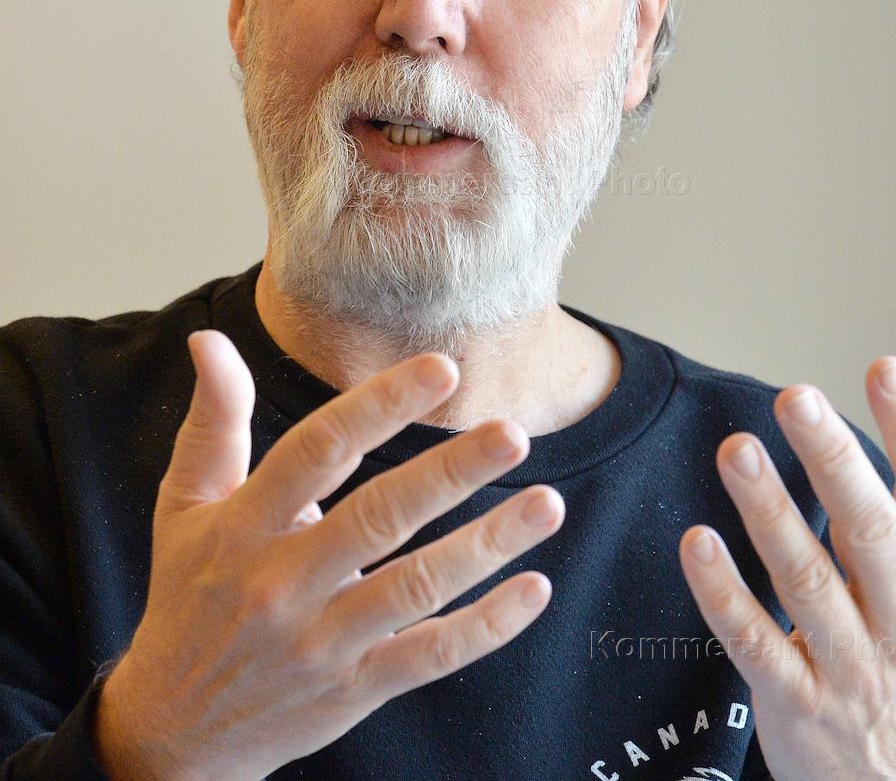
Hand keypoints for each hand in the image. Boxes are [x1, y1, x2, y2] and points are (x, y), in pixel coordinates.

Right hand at [93, 330, 563, 780]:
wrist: (173, 732)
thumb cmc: (188, 597)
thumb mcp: (185, 505)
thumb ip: (214, 420)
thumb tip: (209, 339)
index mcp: (244, 525)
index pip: (317, 451)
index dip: (380, 407)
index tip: (441, 368)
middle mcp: (284, 582)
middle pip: (378, 518)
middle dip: (450, 473)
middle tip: (513, 434)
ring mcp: (322, 641)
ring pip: (417, 588)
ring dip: (487, 545)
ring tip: (546, 503)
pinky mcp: (353, 689)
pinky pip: (429, 657)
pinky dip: (486, 627)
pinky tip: (534, 588)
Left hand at [678, 356, 895, 780]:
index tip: (885, 368)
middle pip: (873, 534)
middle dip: (835, 461)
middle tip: (796, 397)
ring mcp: (850, 667)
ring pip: (808, 584)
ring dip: (770, 514)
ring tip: (735, 450)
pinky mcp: (795, 702)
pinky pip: (757, 644)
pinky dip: (726, 595)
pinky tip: (696, 541)